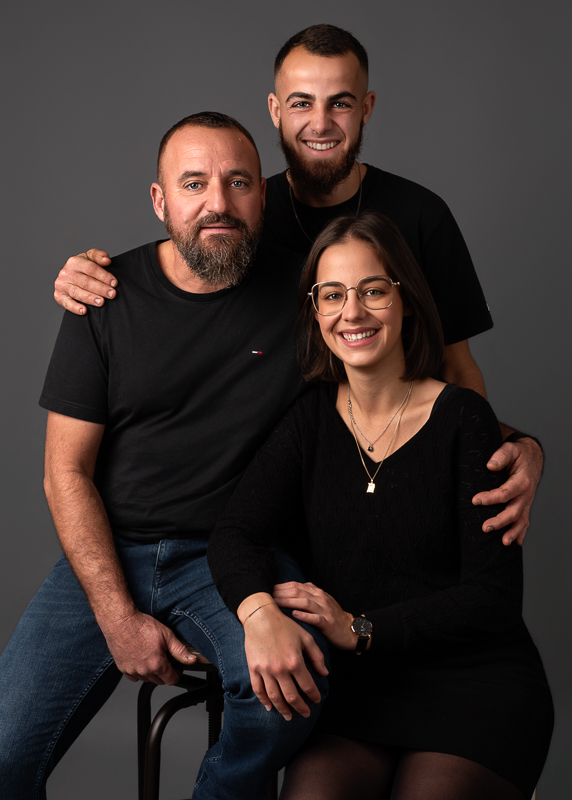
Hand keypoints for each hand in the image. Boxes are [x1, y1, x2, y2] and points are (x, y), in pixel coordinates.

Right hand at [54, 249, 116, 314]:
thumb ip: (99, 256)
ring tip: (101, 302)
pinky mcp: (58, 296)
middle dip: (100, 288)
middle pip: (85, 281)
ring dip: (90, 298)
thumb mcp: (91, 258)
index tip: (114, 283)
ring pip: (77, 292)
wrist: (71, 276)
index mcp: (74, 261)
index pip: (91, 268)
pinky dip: (75, 307)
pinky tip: (84, 311)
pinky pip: (67, 303)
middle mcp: (66, 272)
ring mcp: (61, 285)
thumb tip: (107, 260)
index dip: (104, 276)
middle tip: (112, 294)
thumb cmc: (85, 268)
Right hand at [100, 609, 196, 684]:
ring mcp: (132, 671)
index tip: (176, 667)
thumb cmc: (142, 626)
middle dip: (165, 672)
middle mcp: (144, 671)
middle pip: (159, 681)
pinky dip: (139, 672)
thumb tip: (191, 660)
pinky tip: (140, 660)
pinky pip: (134, 677)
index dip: (177, 674)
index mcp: (157, 665)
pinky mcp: (122, 668)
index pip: (171, 680)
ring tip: (152, 656)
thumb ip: (180, 650)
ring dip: (152, 672)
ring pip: (147, 679)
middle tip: (164, 658)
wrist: (121, 622)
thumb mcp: (167, 635)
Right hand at [242, 601, 327, 720]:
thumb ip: (317, 656)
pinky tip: (270, 707)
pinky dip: (264, 701)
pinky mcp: (254, 669)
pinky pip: (258, 690)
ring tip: (289, 716)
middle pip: (292, 697)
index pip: (307, 686)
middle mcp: (280, 669)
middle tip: (306, 714)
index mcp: (295, 662)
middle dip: (301, 708)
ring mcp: (265, 670)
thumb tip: (324, 673)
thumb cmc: (284, 625)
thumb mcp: (306, 637)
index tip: (317, 700)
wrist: (260, 616)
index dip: (314, 696)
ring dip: (283, 710)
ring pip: (275, 697)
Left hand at [273, 581, 356, 650]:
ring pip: (305, 602)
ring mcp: (325, 610)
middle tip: (268, 596)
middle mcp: (320, 598)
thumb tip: (289, 590)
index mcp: (317, 592)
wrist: (351, 629)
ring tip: (276, 603)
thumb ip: (308, 594)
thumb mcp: (321, 601)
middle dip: (282, 593)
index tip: (269, 589)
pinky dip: (304, 615)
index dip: (282, 586)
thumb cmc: (332, 616)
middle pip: (298, 592)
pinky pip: (315, 618)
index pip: (296, 585)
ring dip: (289, 602)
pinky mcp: (328, 623)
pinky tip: (294, 614)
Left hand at [472, 438, 543, 545]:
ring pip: (521, 520)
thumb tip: (490, 465)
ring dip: (513, 532)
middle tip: (485, 527)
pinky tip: (515, 542)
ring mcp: (526, 502)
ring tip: (503, 542)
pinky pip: (524, 521)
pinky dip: (520, 533)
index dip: (490, 498)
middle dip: (500, 521)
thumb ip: (501, 455)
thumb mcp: (511, 449)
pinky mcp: (524, 506)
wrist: (532, 457)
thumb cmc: (519, 454)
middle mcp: (526, 494)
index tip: (475, 501)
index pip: (505, 493)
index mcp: (522, 481)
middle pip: (513, 511)